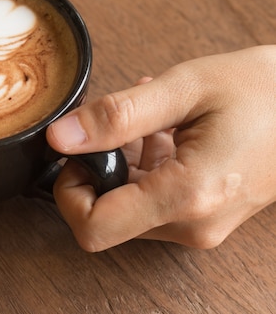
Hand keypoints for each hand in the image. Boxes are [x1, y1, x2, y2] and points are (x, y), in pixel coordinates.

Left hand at [47, 45, 275, 250]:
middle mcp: (193, 224)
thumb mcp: (183, 89)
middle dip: (97, 171)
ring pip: (128, 208)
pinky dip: (144, 168)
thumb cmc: (264, 91)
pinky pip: (153, 201)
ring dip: (123, 164)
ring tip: (147, 122)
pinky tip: (161, 131)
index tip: (78, 154)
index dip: (69, 191)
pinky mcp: (205, 216)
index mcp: (186, 196)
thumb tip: (61, 137)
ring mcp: (201, 224)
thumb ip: (117, 116)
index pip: (93, 228)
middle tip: (116, 127)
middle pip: (107, 219)